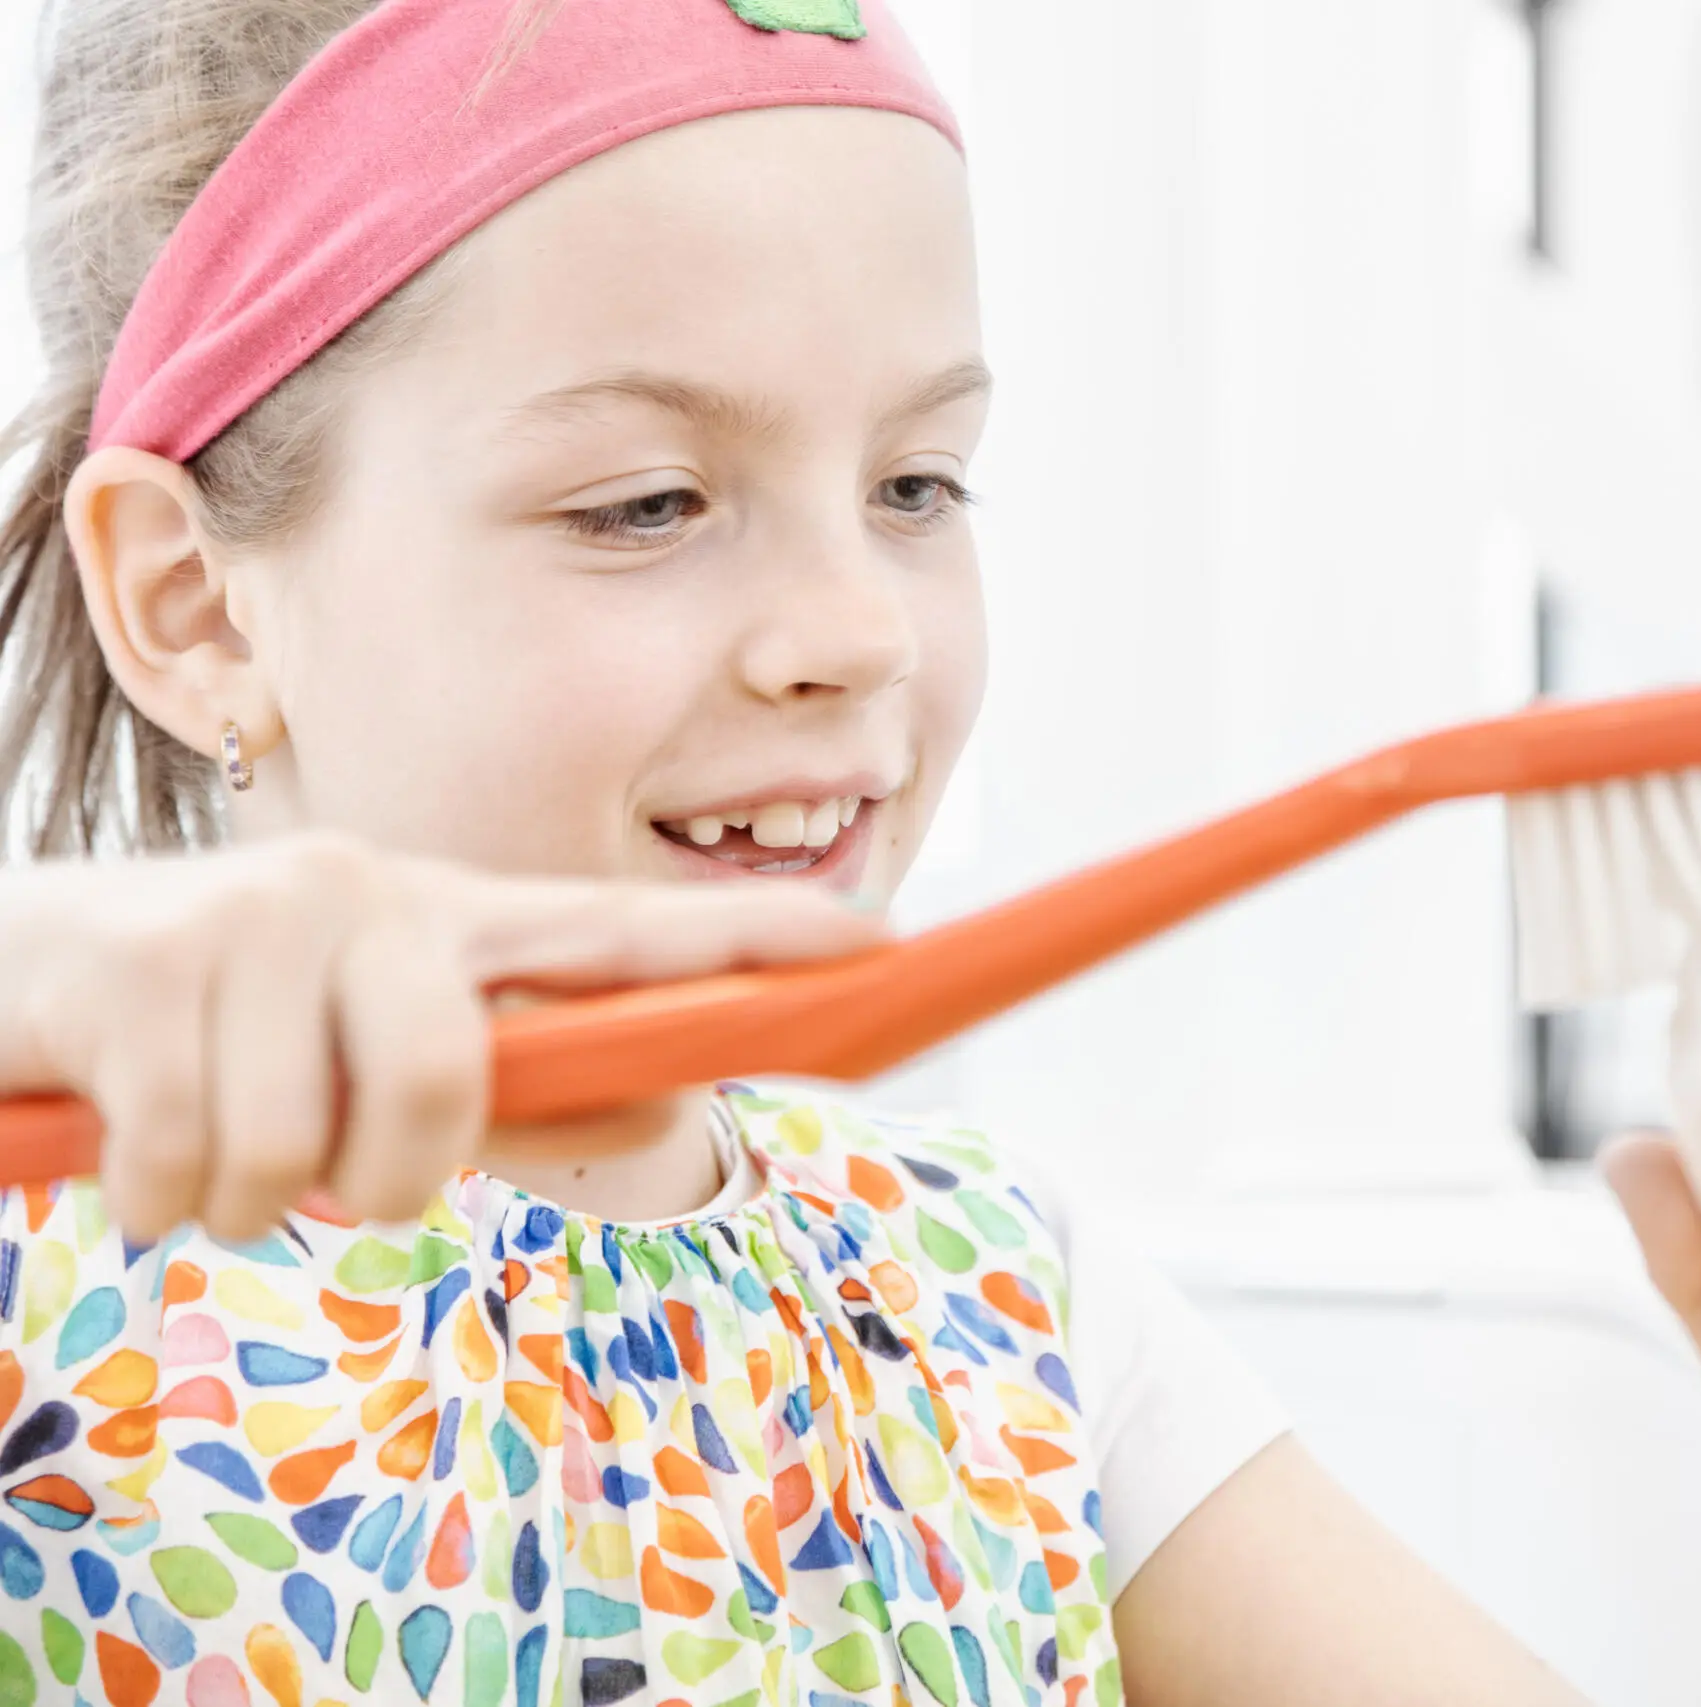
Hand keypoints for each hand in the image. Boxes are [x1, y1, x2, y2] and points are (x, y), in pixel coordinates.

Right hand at [0, 832, 886, 1240]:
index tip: (879, 948)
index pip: (629, 927)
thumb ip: (501, 1092)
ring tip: (206, 1143)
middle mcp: (372, 892)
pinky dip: (159, 1200)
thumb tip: (654, 1116)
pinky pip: (194, 1164)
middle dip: (379, 1182)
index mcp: (450, 920)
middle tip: (318, 1172)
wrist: (12, 974)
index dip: (755, 936)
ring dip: (249, 1198)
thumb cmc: (217, 1033)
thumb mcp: (365, 1055)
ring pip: (310, 1151)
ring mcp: (256, 915)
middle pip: (448, 1088)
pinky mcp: (142, 965)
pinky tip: (132, 1143)